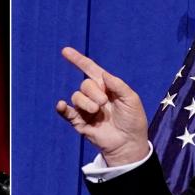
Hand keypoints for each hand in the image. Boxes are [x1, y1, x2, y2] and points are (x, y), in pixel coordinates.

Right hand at [55, 47, 148, 165]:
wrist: (128, 143)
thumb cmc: (133, 120)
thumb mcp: (131, 99)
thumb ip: (117, 85)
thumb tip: (102, 73)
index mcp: (106, 87)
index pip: (90, 70)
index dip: (78, 60)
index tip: (65, 51)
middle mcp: (94, 96)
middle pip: (85, 85)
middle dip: (94, 92)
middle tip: (104, 104)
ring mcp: (86, 109)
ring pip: (76, 97)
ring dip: (86, 102)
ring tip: (97, 112)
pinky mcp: (79, 122)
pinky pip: (66, 112)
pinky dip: (61, 108)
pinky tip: (61, 105)